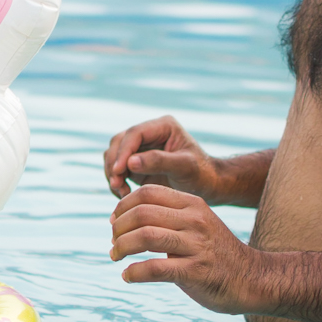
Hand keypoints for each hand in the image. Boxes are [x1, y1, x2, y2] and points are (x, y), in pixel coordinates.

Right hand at [104, 116, 221, 199]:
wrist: (208, 187)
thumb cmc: (202, 174)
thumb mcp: (185, 167)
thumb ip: (159, 162)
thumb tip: (130, 162)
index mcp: (163, 126)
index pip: (134, 133)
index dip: (123, 151)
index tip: (119, 171)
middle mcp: (149, 134)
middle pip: (119, 142)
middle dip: (114, 163)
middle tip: (116, 185)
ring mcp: (141, 148)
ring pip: (114, 155)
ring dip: (113, 173)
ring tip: (122, 193)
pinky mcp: (136, 163)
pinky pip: (117, 169)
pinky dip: (116, 181)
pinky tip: (125, 195)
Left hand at [109, 184, 259, 314]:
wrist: (253, 279)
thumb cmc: (215, 252)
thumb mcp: (196, 223)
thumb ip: (168, 216)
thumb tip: (124, 219)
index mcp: (192, 204)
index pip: (147, 193)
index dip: (123, 205)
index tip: (114, 221)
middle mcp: (195, 220)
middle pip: (142, 213)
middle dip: (118, 228)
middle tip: (113, 242)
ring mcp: (197, 245)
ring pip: (145, 236)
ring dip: (122, 247)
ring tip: (115, 257)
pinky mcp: (196, 272)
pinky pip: (155, 268)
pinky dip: (134, 272)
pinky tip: (127, 276)